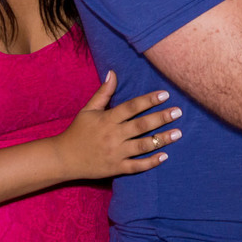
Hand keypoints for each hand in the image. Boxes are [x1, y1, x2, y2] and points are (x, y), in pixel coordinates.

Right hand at [52, 71, 181, 180]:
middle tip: (178, 112)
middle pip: (141, 126)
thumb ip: (103, 92)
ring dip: (162, 139)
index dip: (149, 100)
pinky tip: (165, 155)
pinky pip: (136, 166)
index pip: (131, 107)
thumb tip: (112, 72)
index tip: (165, 94)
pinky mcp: (116, 168)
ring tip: (178, 133)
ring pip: (143, 146)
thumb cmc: (77, 131)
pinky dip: (150, 162)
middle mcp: (113, 135)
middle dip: (161, 118)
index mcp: (107, 119)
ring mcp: (115, 153)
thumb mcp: (88, 110)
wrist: (63, 158)